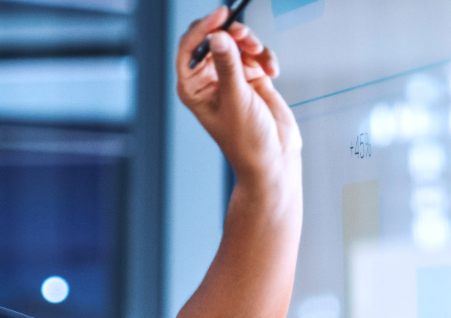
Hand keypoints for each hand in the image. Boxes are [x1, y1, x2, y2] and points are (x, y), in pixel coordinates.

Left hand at [176, 6, 301, 186]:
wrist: (273, 158)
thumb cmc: (246, 139)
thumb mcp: (236, 99)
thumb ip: (228, 66)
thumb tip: (219, 36)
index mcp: (192, 88)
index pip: (188, 49)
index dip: (202, 28)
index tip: (220, 15)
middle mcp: (208, 80)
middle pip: (213, 40)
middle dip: (231, 34)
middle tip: (245, 35)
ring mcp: (230, 77)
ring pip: (237, 43)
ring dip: (251, 44)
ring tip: (261, 57)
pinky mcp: (251, 77)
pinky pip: (256, 54)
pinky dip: (265, 57)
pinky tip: (272, 71)